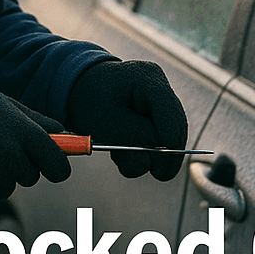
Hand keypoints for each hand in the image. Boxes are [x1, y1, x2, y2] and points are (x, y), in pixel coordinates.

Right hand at [0, 86, 69, 207]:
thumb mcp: (2, 103)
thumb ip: (36, 120)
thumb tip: (67, 133)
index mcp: (22, 131)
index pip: (58, 163)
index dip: (58, 167)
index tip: (55, 167)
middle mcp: (12, 155)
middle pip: (32, 176)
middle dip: (21, 166)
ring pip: (10, 186)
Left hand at [66, 60, 187, 180]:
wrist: (78, 89)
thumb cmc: (88, 102)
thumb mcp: (106, 127)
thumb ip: (133, 146)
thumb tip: (153, 165)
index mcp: (147, 79)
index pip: (171, 116)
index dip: (169, 146)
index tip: (159, 171)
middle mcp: (158, 83)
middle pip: (176, 127)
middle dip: (162, 153)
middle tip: (156, 174)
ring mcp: (159, 95)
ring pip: (170, 133)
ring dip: (151, 151)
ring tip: (125, 154)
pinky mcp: (156, 108)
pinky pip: (162, 133)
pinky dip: (147, 147)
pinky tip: (129, 148)